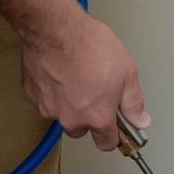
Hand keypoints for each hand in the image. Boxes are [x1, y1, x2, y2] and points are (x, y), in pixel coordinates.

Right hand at [22, 2, 147, 152]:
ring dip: (68, 102)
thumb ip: (133, 102)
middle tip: (94, 92)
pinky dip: (51, 89)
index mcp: (97, 117)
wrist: (57, 30)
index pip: (106, 143)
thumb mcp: (127, 72)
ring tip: (76, 76)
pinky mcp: (33, 94)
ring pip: (62, 114)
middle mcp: (72, 118)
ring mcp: (49, 108)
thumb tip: (140, 119)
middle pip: (81, 129)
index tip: (115, 128)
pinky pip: (45, 99)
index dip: (112, 135)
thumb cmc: (89, 47)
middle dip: (88, 116)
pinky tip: (60, 72)